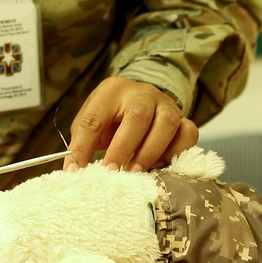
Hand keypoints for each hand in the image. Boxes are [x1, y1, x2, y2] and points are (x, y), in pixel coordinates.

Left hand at [67, 76, 197, 171]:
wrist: (143, 98)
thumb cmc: (113, 116)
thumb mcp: (94, 120)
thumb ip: (82, 142)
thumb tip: (73, 171)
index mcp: (112, 90)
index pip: (94, 117)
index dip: (83, 146)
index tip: (76, 171)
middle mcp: (142, 93)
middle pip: (137, 116)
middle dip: (123, 147)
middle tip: (112, 172)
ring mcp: (166, 104)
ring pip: (166, 123)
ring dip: (150, 151)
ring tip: (136, 172)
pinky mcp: (184, 118)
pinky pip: (188, 134)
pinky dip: (176, 152)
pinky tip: (160, 166)